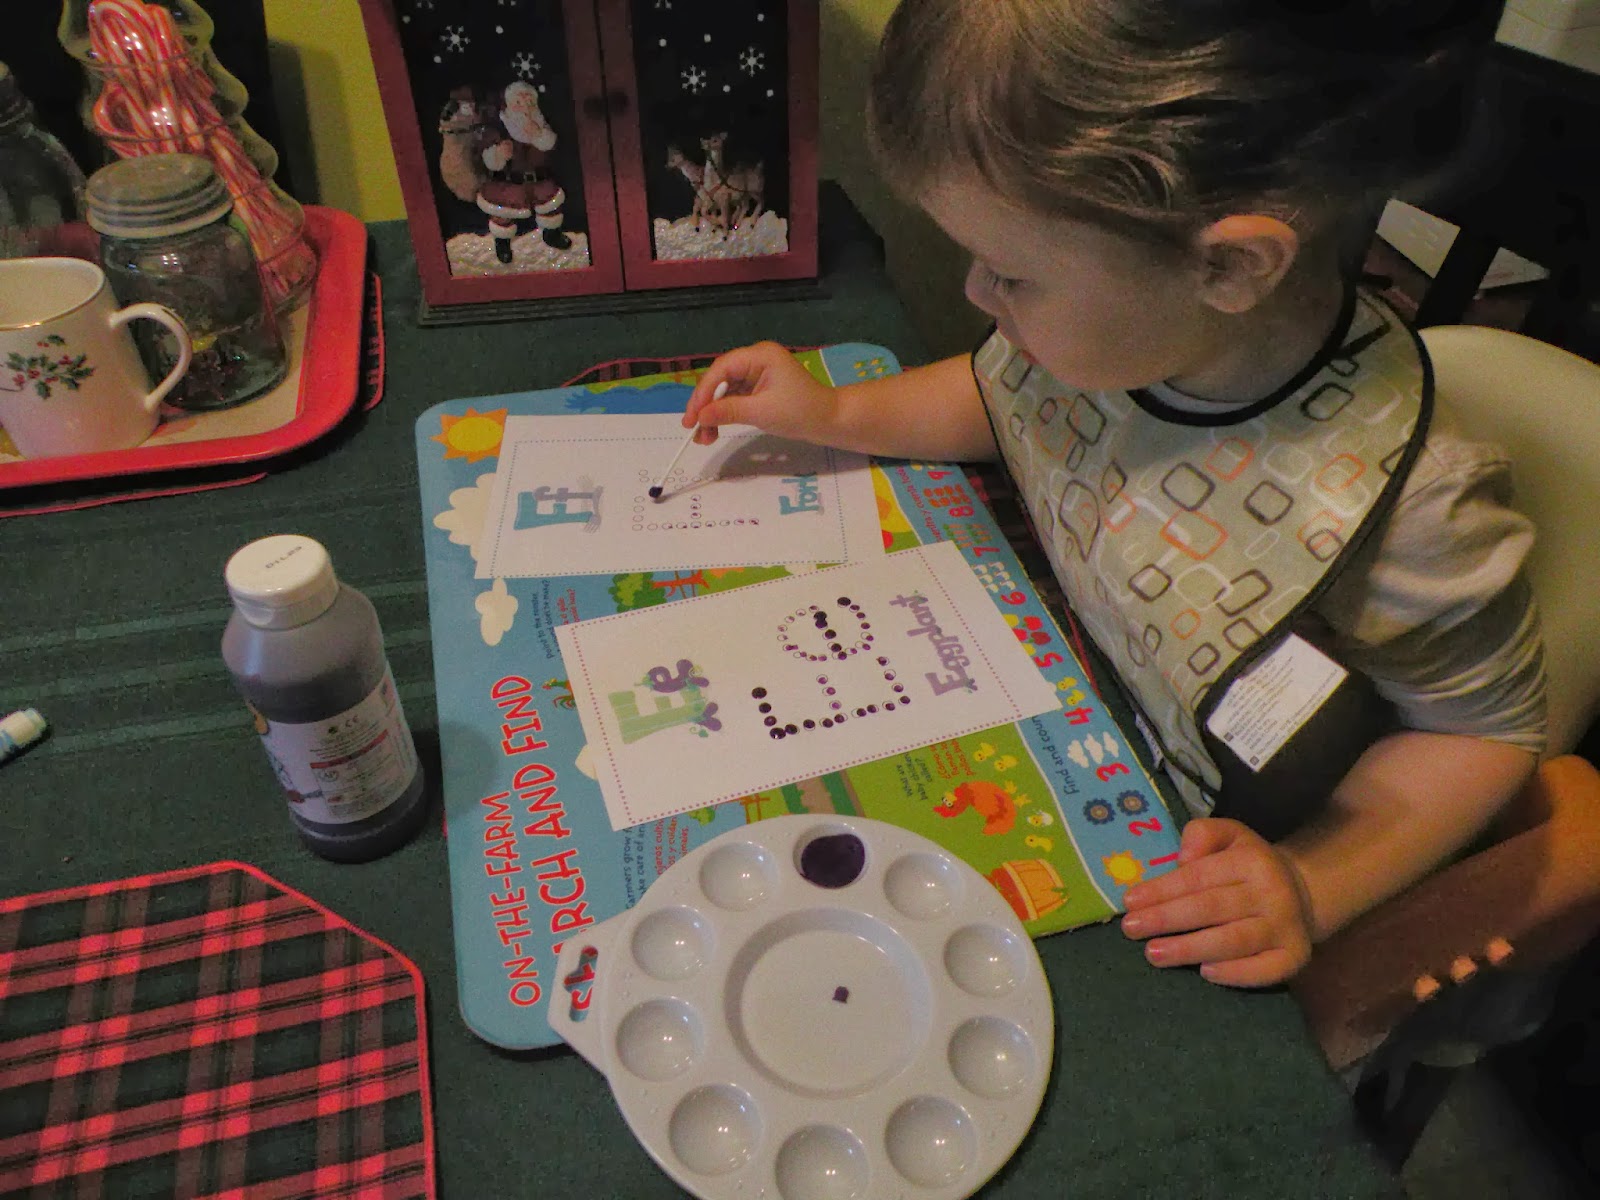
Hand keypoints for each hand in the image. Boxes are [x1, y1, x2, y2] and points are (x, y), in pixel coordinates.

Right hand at [683, 342, 837, 445]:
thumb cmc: (800, 412)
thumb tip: (700, 417)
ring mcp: (756, 374)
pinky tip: (713, 432)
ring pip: (724, 392)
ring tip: (703, 439)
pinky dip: (723, 416)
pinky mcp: (757, 389)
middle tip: (691, 428)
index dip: (703, 392)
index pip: (722, 369)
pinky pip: (733, 400)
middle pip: (720, 379)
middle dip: (705, 405)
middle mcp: (755, 360)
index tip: (692, 415)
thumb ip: (728, 412)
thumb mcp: (762, 413)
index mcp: (760, 356)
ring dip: (712, 414)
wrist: (828, 422)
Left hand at [1120, 818, 1313, 986]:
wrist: (1302, 892)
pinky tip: (1204, 973)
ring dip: (1190, 949)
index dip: (1163, 889)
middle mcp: (1274, 893)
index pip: (1200, 876)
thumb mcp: (1229, 836)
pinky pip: (1264, 970)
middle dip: (1167, 919)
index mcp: (1253, 860)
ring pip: (1233, 941)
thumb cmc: (1248, 866)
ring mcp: (1287, 927)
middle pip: (1212, 908)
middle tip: (1131, 929)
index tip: (1130, 901)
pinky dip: (1235, 974)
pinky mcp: (1295, 957)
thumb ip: (1202, 834)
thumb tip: (1182, 859)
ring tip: (1154, 954)